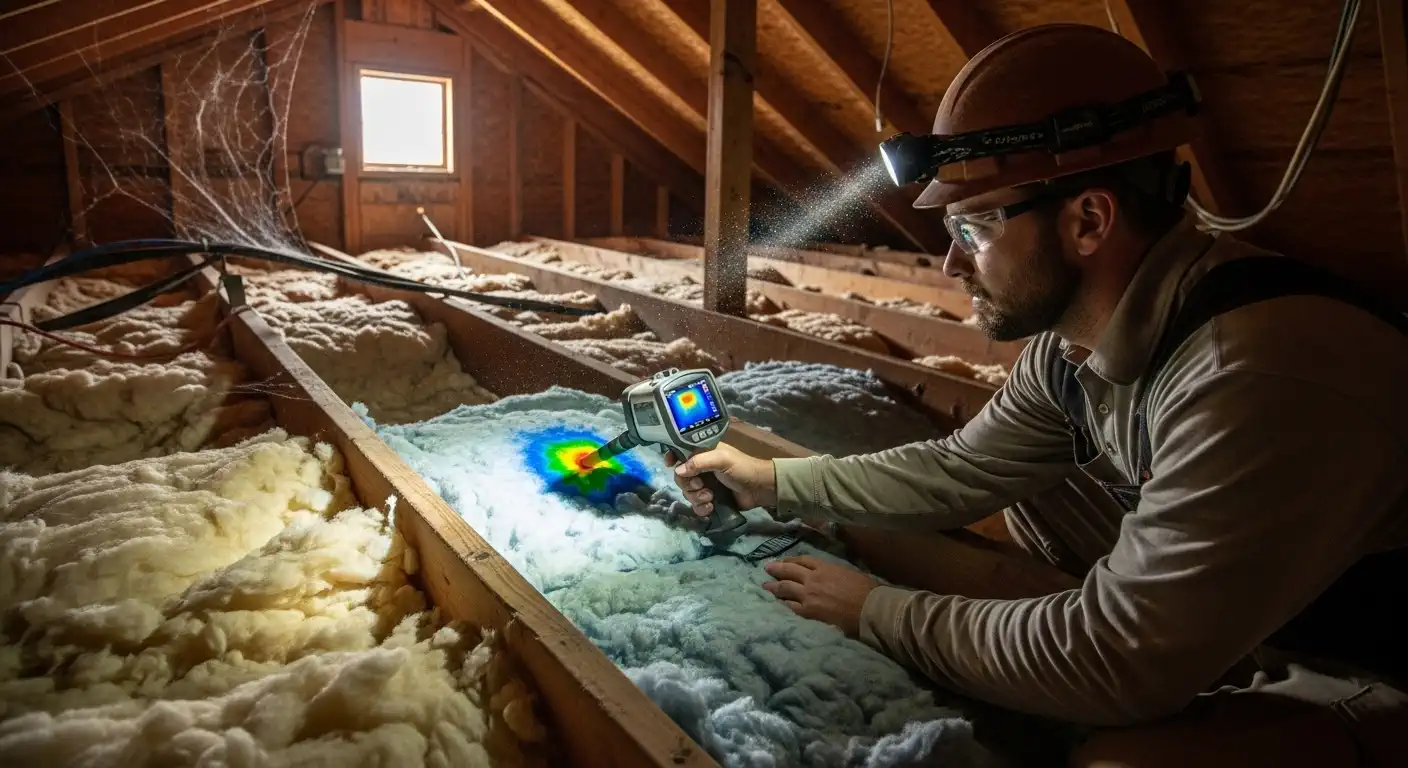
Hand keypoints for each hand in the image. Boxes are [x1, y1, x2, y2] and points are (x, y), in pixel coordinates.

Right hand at [665, 442, 777, 516]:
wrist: (761, 489)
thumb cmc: (743, 468)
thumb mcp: (721, 460)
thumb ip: (699, 462)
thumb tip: (677, 471)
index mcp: (703, 452)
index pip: (681, 451)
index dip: (673, 457)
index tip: (670, 464)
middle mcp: (701, 468)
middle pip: (681, 477)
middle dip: (688, 484)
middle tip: (701, 486)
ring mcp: (705, 485)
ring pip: (688, 493)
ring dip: (696, 497)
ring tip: (710, 498)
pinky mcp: (710, 500)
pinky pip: (696, 506)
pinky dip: (701, 508)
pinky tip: (711, 508)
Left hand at [762, 555, 878, 637]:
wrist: (869, 608)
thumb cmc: (866, 590)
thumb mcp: (849, 572)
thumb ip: (834, 572)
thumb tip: (829, 575)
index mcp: (825, 567)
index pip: (803, 560)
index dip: (791, 560)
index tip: (784, 561)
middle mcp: (813, 578)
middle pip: (789, 571)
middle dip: (776, 569)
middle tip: (767, 569)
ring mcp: (808, 595)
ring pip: (785, 588)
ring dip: (774, 587)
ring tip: (766, 586)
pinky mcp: (808, 612)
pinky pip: (791, 606)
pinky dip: (783, 604)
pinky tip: (778, 603)